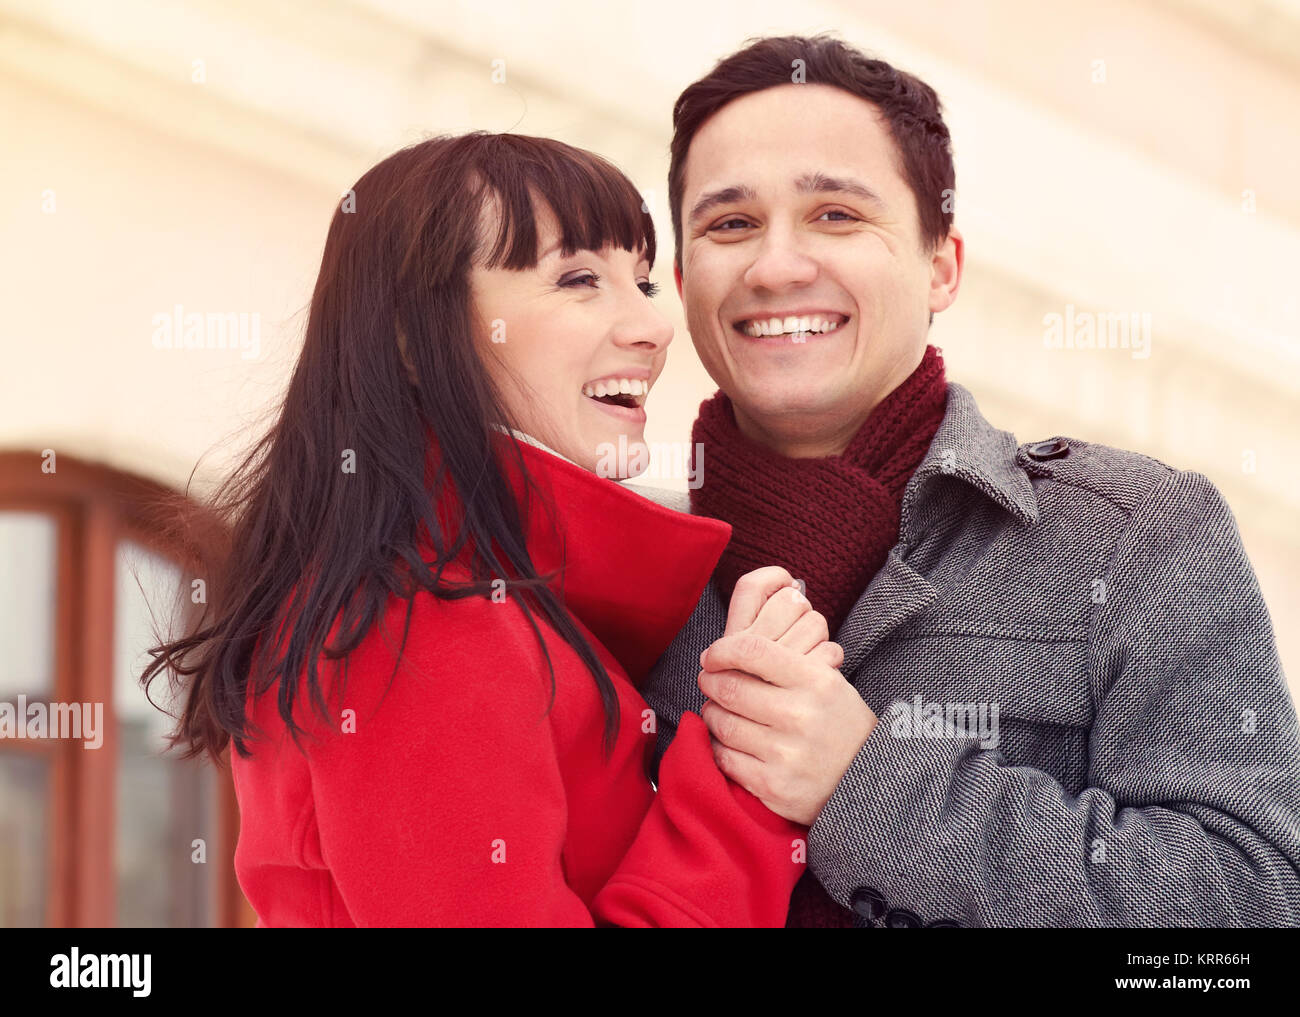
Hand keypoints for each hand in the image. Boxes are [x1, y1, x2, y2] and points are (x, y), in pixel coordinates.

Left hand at [699, 568, 876, 825]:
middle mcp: (801, 715)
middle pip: (730, 687)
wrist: (869, 781)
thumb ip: (784, 661)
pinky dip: (716, 746)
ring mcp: (786, 754)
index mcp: (816, 681)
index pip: (752, 651)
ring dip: (712, 713)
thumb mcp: (826, 681)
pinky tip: (724, 740)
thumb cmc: (837, 722)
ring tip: (717, 709)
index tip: (712, 655)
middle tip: (708, 681)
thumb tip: (728, 648)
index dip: (722, 650)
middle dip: (710, 681)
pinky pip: (724, 758)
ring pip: (723, 723)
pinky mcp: (773, 786)